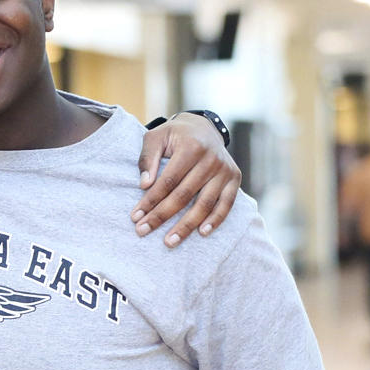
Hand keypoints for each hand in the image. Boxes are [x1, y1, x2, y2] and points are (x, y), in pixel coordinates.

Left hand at [133, 114, 239, 246]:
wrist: (204, 127)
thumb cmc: (175, 136)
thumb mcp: (156, 137)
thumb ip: (148, 158)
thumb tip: (144, 184)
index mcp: (191, 147)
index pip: (168, 181)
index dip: (150, 200)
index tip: (135, 217)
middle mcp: (211, 159)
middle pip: (184, 195)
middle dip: (161, 216)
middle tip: (142, 231)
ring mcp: (225, 170)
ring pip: (205, 203)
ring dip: (186, 225)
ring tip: (169, 242)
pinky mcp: (234, 178)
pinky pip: (227, 203)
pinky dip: (216, 220)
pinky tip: (202, 233)